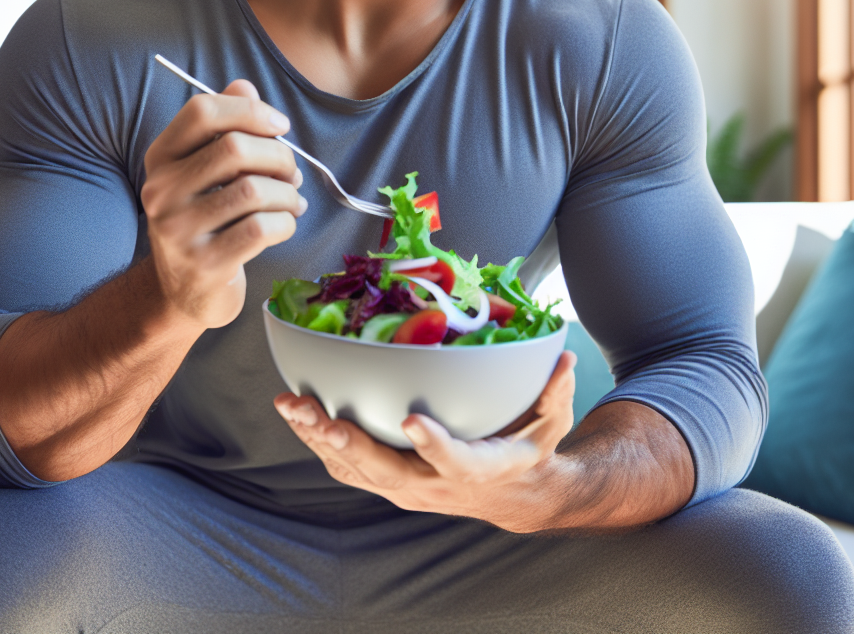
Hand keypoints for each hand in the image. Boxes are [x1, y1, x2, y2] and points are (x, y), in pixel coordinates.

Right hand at [141, 80, 305, 327]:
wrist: (185, 292)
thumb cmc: (207, 221)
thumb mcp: (206, 172)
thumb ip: (226, 127)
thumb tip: (244, 85)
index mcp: (161, 158)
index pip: (202, 111)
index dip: (250, 110)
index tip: (280, 125)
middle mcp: (161, 191)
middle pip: (235, 149)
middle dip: (279, 157)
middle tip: (292, 172)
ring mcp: (178, 230)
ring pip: (255, 190)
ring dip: (288, 194)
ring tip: (292, 201)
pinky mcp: (204, 264)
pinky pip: (262, 228)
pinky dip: (286, 223)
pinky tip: (284, 225)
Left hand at [275, 350, 576, 531]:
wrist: (511, 496)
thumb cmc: (529, 451)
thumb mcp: (550, 425)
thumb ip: (555, 393)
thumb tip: (564, 358)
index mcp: (478, 470)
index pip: (455, 463)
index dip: (433, 445)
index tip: (411, 420)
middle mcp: (435, 487)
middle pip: (384, 470)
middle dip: (346, 443)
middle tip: (316, 415)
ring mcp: (406, 489)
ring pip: (355, 469)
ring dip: (318, 439)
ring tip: (290, 406)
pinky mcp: (388, 482)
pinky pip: (346, 465)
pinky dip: (319, 440)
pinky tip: (297, 413)